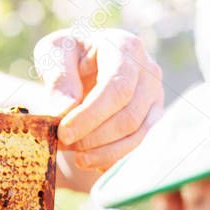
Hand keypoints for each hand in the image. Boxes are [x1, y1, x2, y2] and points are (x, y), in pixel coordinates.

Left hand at [34, 29, 163, 172]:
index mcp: (125, 48)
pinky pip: (140, 147)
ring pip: (137, 136)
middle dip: (93, 138)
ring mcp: (155, 96)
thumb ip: (58, 78)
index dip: (90, 116)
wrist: (83, 63)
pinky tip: (92, 162)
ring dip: (103, 153)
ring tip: (76, 156)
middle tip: (63, 145)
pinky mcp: (153, 117)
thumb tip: (65, 110)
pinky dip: (114, 159)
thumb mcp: (53, 55)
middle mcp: (148, 71)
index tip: (63, 134)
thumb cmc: (67, 57)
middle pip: (128, 117)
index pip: (117, 88)